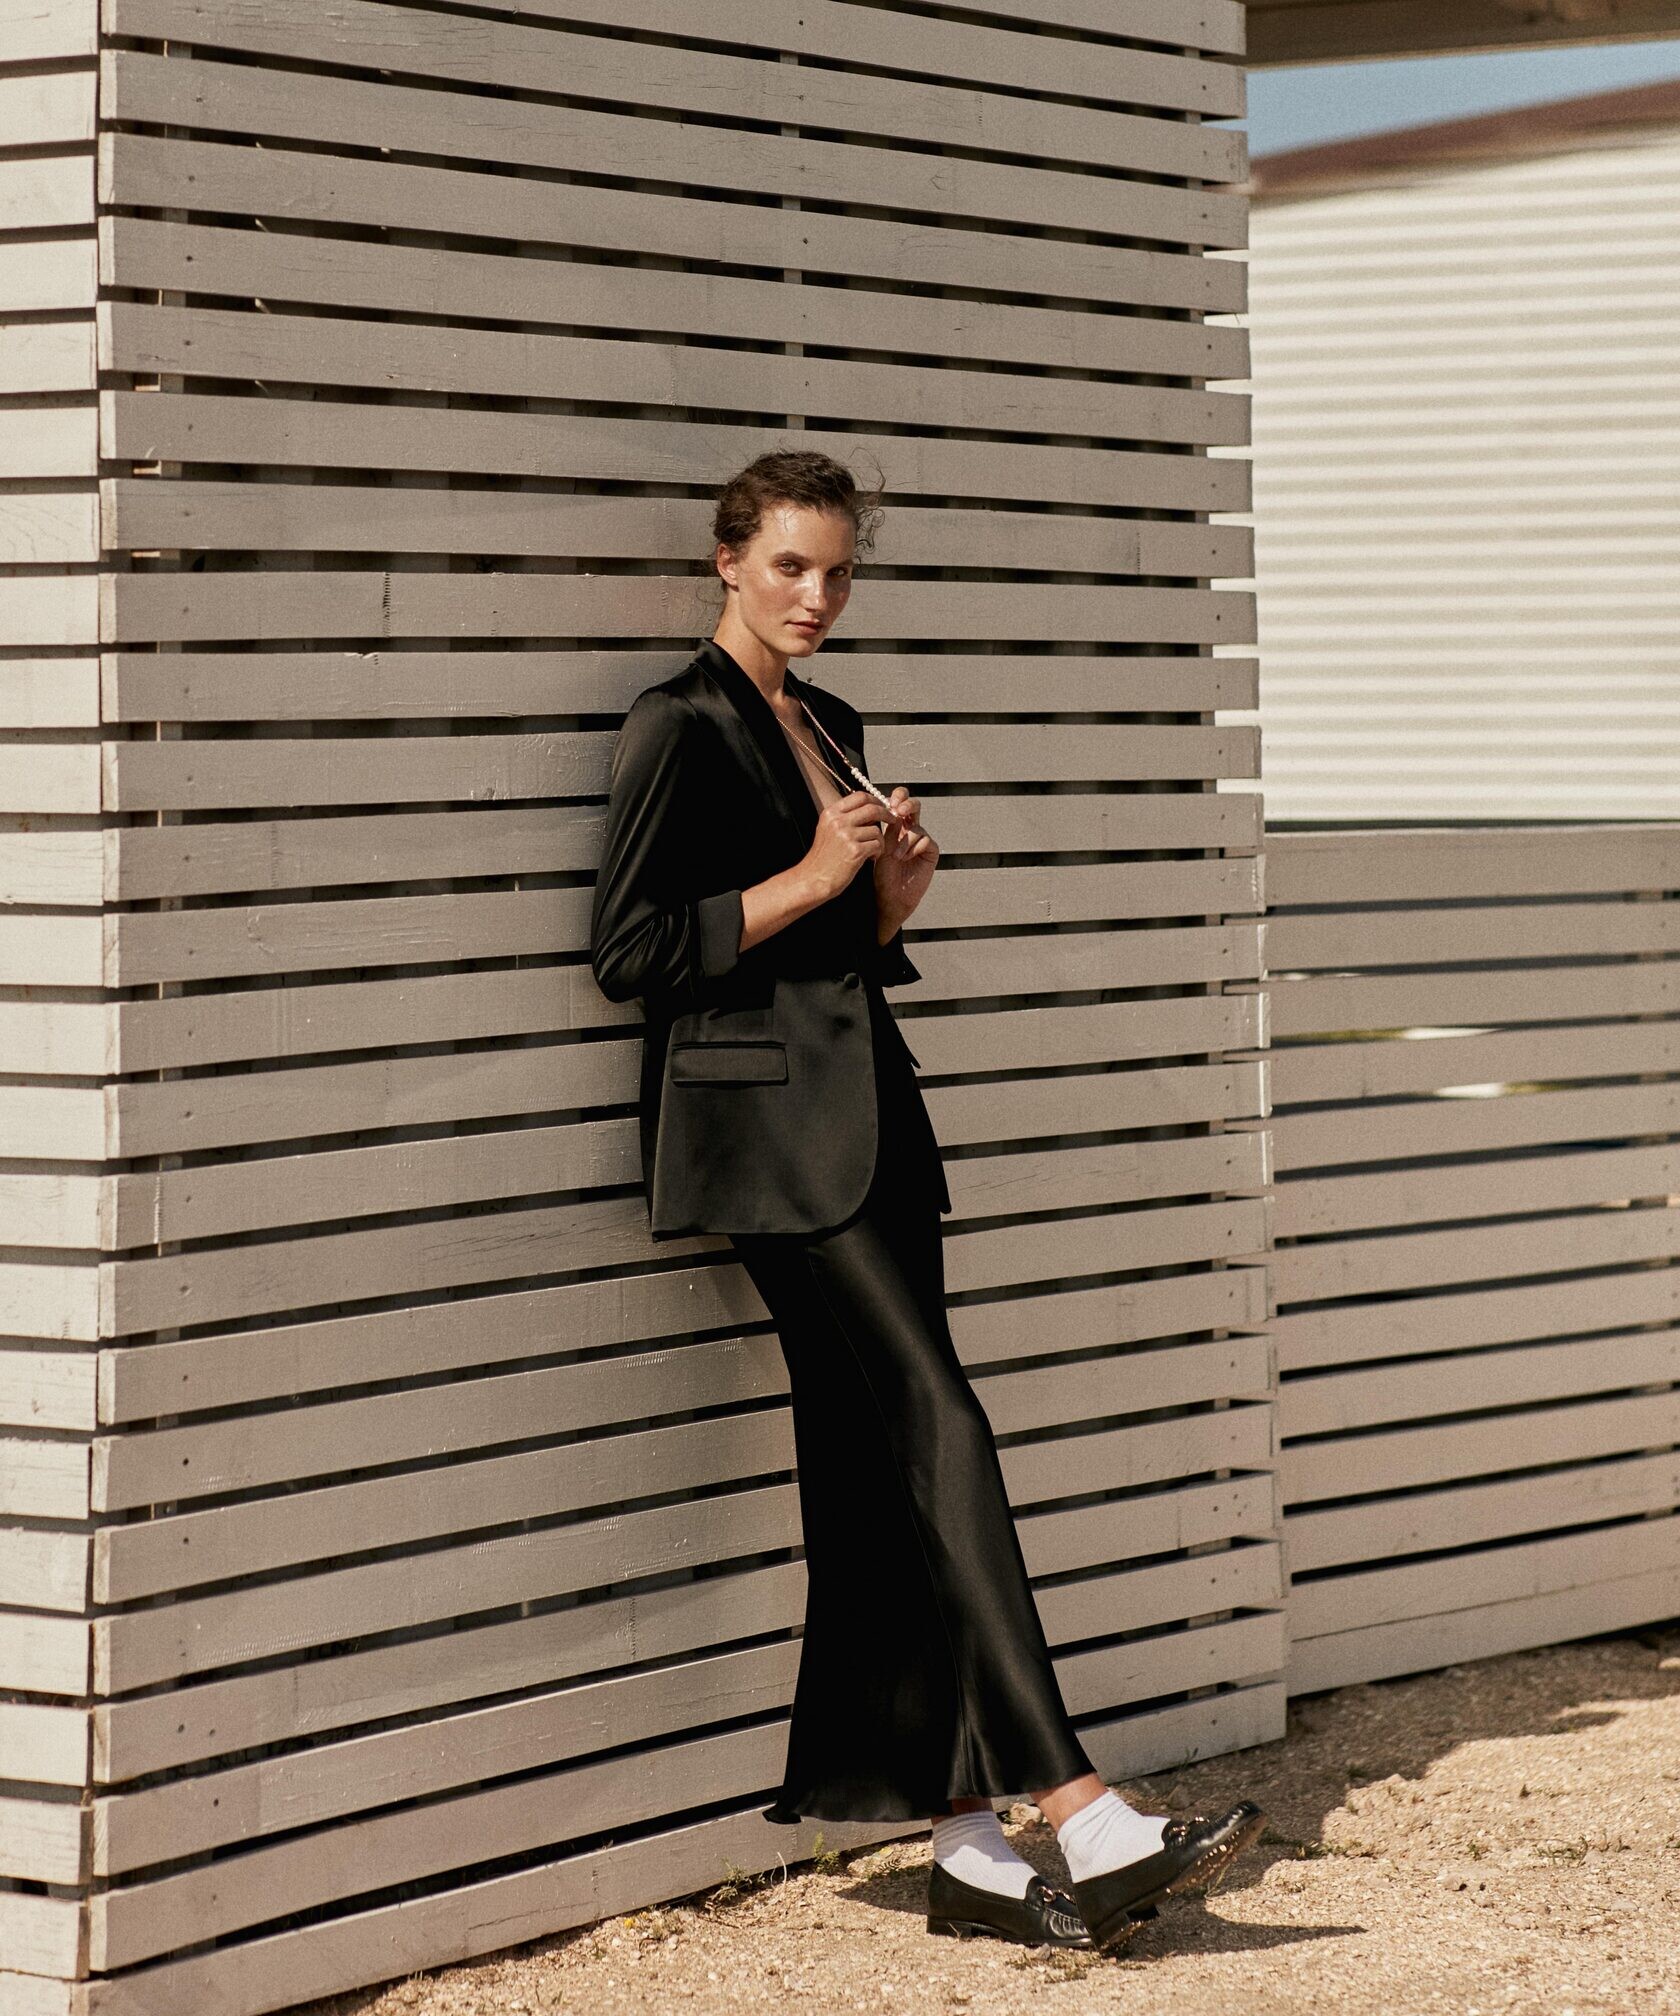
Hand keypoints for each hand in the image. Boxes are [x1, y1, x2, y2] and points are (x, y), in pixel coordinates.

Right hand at [800, 788, 888, 901]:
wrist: (813, 879)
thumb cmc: (822, 858)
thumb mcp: (827, 830)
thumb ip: (845, 817)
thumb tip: (870, 809)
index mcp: (831, 813)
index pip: (860, 796)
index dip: (876, 800)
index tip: (882, 806)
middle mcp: (838, 821)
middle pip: (872, 808)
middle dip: (886, 814)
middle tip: (892, 820)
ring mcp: (846, 835)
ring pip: (877, 830)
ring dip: (879, 841)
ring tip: (871, 850)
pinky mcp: (855, 850)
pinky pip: (877, 844)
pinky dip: (877, 852)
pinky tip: (869, 858)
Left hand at [872, 786, 937, 926]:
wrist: (890, 896)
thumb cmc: (882, 874)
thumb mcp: (880, 847)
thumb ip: (886, 828)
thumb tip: (890, 809)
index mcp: (895, 826)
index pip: (898, 803)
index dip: (897, 797)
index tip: (890, 802)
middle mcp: (909, 830)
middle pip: (914, 806)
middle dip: (907, 804)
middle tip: (899, 809)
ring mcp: (921, 840)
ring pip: (916, 827)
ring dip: (905, 841)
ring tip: (896, 856)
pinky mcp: (931, 851)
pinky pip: (925, 840)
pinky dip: (914, 848)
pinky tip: (906, 860)